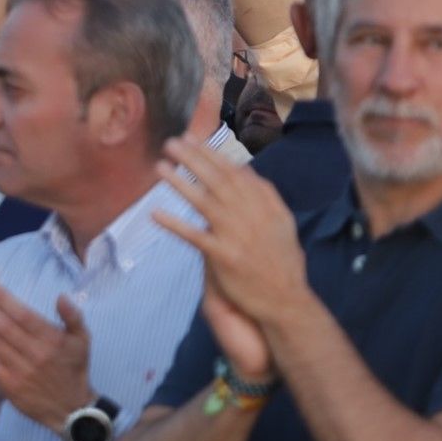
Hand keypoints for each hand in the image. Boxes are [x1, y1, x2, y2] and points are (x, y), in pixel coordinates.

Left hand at [0, 272, 94, 433]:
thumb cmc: (73, 369)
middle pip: (3, 326)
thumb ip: (73, 316)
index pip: (23, 315)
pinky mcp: (10, 386)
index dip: (3, 299)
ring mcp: (21, 371)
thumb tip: (61, 296)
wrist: (71, 410)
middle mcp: (35, 354)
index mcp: (51, 340)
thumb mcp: (82, 340)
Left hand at [153, 138, 309, 375]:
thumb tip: (245, 171)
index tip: (192, 139)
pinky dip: (174, 224)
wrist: (287, 301)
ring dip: (180, 182)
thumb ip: (264, 197)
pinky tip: (154, 213)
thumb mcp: (282, 223)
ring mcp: (238, 235)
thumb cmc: (281, 262)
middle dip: (193, 158)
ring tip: (159, 167)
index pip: (235, 173)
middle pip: (218, 180)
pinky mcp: (224, 257)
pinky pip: (194, 236)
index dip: (212, 154)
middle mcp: (253, 216)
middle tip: (171, 142)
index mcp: (267, 206)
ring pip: (204, 202)